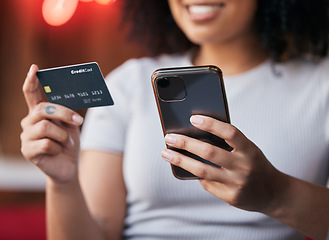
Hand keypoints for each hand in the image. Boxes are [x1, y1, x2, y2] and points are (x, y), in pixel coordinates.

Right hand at [20, 64, 83, 182]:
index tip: (34, 68)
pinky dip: (58, 148)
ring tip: (65, 143)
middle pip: (44, 109)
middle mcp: (28, 122)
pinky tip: (57, 152)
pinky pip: (47, 144)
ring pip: (46, 128)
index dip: (32, 81)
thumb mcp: (70, 125)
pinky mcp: (28, 151)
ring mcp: (26, 136)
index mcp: (39, 113)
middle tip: (78, 121)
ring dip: (63, 136)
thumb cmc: (68, 143)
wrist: (68, 166)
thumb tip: (69, 103)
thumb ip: (65, 113)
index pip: (31, 94)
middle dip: (64, 114)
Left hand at [162, 115, 281, 213]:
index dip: (211, 124)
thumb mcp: (248, 150)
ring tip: (166, 153)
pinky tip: (188, 168)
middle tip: (169, 137)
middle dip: (186, 143)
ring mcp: (237, 183)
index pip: (230, 132)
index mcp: (250, 150)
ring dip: (180, 160)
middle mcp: (244, 166)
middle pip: (210, 152)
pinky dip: (196, 174)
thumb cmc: (255, 164)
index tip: (193, 118)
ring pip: (202, 171)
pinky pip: (207, 183)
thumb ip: (228, 143)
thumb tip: (195, 134)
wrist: (274, 193)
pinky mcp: (230, 197)